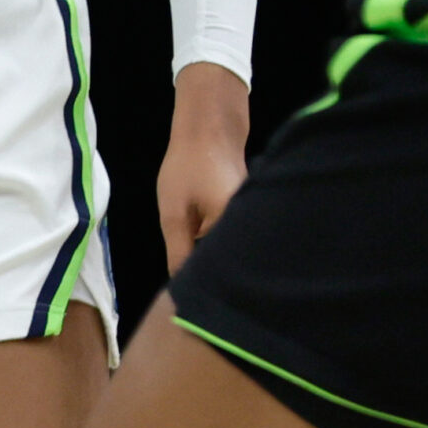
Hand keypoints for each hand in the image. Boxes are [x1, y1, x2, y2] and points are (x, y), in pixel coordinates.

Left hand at [155, 61, 250, 272]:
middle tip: (189, 289)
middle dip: (211, 276)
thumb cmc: (188, 166)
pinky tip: (205, 248)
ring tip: (196, 271)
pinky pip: (236, 239)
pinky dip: (221, 245)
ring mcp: (253, 221)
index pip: (223, 273)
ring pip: (233, 252)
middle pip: (232, 265)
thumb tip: (182, 288)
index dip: (205, 288)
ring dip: (215, 260)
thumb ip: (179, 252)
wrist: (210, 126)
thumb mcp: (174, 213)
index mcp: (236, 230)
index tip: (189, 301)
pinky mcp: (249, 215)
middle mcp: (253, 229)